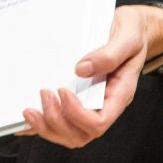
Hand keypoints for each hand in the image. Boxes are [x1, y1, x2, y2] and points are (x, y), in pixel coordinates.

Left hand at [21, 4, 162, 148]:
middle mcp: (105, 103)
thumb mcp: (129, 36)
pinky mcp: (80, 95)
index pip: (99, 122)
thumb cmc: (133, 32)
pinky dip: (44, 123)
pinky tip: (28, 118)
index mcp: (119, 94)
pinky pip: (62, 119)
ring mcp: (92, 102)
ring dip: (48, 126)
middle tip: (43, 94)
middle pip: (81, 134)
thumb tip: (81, 69)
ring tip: (31, 109)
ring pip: (70, 133)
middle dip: (57, 121)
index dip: (77, 113)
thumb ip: (110, 54)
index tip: (62, 90)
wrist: (133, 28)